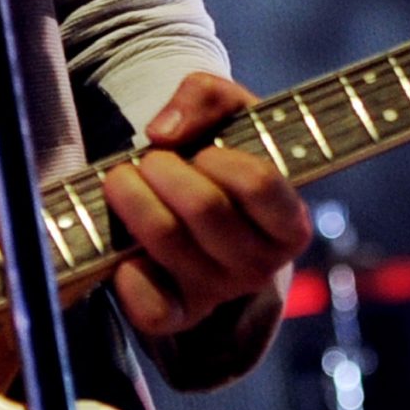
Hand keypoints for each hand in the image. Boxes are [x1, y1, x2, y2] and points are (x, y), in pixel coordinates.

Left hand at [101, 73, 310, 338]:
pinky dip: (130, 279)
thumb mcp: (229, 108)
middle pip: (206, 210)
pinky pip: (154, 310)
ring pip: (169, 243)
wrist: (206, 203)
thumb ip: (205, 96)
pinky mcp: (180, 313)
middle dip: (165, 171)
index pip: (260, 185)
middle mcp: (261, 265)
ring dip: (134, 201)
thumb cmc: (225, 150)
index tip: (203, 151)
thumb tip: (163, 132)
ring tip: (121, 178)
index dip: (222, 161)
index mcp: (288, 220)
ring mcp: (219, 292)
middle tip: (148, 159)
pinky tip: (123, 250)